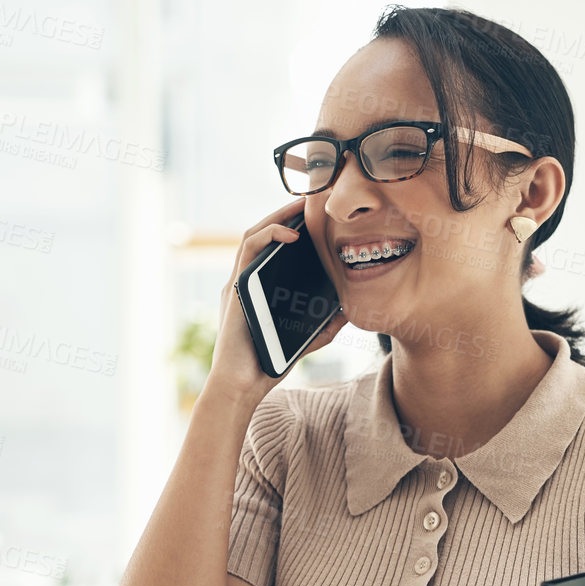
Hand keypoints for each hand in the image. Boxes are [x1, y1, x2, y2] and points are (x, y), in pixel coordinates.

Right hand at [203, 196, 349, 405]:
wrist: (243, 385)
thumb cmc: (270, 365)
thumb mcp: (307, 340)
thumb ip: (325, 325)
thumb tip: (349, 310)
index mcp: (259, 289)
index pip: (273, 248)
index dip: (292, 228)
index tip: (316, 217)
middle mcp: (246, 280)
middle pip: (264, 234)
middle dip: (287, 214)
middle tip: (312, 200)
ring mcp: (238, 281)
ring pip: (254, 233)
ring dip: (277, 215)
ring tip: (302, 205)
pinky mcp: (235, 286)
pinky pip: (249, 248)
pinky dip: (269, 234)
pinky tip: (292, 233)